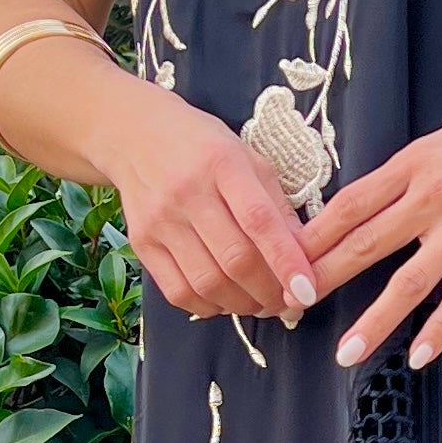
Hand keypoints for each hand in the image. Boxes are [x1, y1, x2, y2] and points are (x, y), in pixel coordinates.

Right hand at [110, 84, 319, 324]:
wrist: (135, 136)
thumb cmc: (203, 146)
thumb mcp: (248, 159)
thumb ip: (276, 205)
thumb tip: (304, 257)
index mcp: (223, 164)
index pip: (259, 221)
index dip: (286, 260)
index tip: (306, 290)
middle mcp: (188, 193)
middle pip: (235, 259)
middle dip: (269, 291)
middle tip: (287, 302)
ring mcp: (161, 220)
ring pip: (208, 282)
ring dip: (242, 304)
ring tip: (259, 302)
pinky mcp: (141, 242)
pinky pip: (178, 291)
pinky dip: (209, 306)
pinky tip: (224, 299)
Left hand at [301, 95, 441, 368]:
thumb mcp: (441, 143)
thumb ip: (401, 176)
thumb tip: (355, 207)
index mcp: (413, 165)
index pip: (350, 205)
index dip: (313, 237)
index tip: (283, 263)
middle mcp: (433, 196)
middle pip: (367, 243)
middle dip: (324, 279)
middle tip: (290, 309)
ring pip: (410, 281)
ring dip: (375, 320)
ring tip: (345, 353)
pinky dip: (439, 329)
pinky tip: (417, 355)